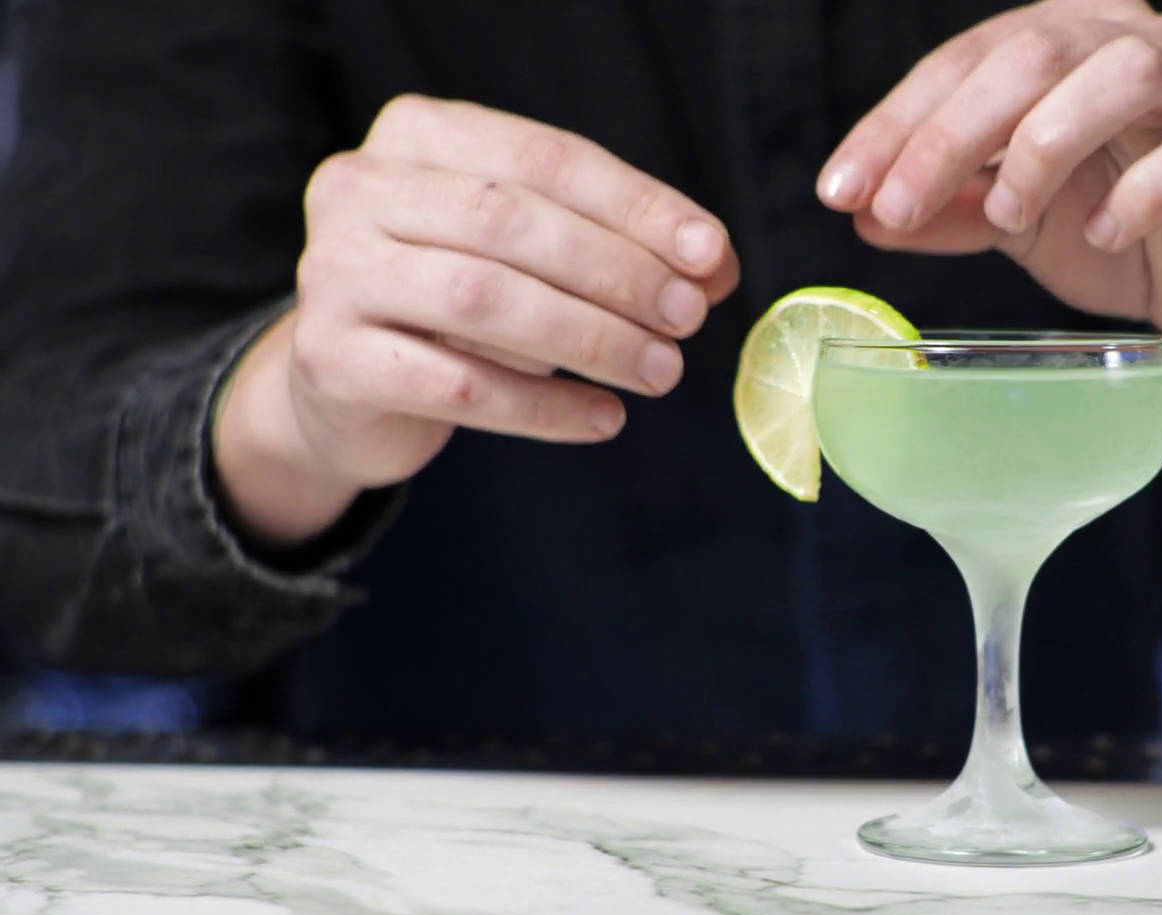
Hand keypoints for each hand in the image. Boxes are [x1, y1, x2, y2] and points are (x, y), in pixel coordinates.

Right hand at [215, 96, 739, 546]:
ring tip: (662, 372)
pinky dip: (545, 408)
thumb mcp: (534, 257)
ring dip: (589, 339)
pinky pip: (459, 387)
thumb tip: (715, 268)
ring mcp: (333, 274)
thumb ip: (617, 248)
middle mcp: (359, 189)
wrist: (349, 384)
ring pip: (482, 300)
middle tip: (690, 318)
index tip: (711, 255)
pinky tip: (605, 418)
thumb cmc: (458, 304)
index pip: (545, 159)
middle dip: (617, 272)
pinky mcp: (332, 360)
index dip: (637, 208)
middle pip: (511, 223)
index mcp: (416, 135)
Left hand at [817, 0, 1161, 396]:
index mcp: (1065, 41)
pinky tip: (1105, 234)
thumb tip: (862, 214)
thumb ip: (944, 210)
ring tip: (1005, 214)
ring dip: (1044, 145)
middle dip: (949, 134)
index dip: (896, 123)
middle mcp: (1131, 41)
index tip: (840, 189)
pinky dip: (1140, 193)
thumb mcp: (1013, 221)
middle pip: (1033, 53)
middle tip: (895, 208)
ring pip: (1122, 72)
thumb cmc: (1120, 228)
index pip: (967, 60)